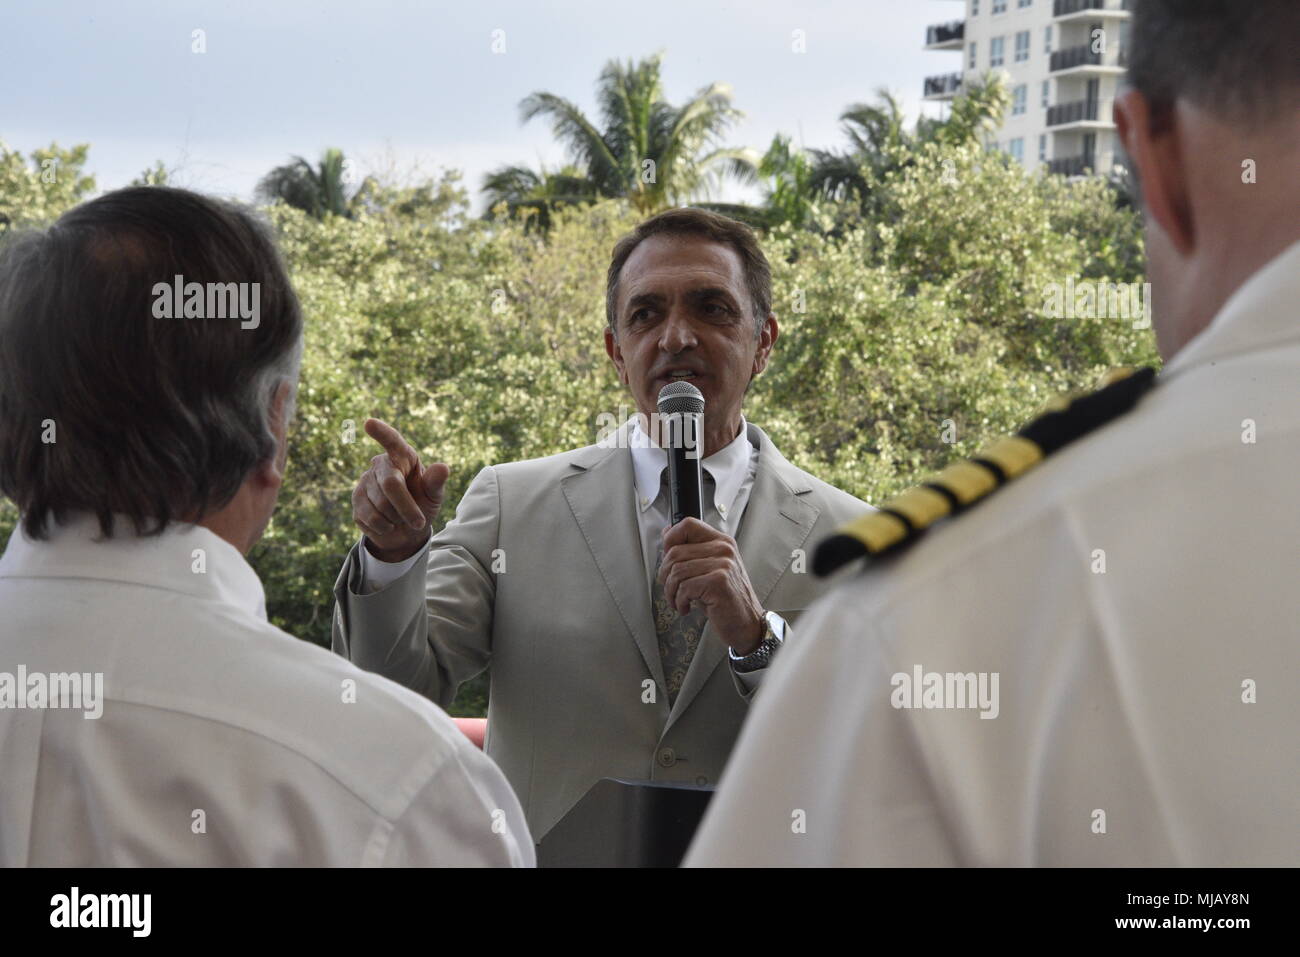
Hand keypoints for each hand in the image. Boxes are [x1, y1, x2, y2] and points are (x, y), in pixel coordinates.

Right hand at [351, 418, 449, 562]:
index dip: (381, 432)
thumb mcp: (434, 495)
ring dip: (397, 519)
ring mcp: (365, 481)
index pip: (392, 441)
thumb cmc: (422, 504)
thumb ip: (436, 482)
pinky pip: (371, 517)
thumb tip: (443, 468)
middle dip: (407, 507)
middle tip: (419, 522)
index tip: (370, 423)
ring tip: (400, 518)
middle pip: (390, 485)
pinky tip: (388, 524)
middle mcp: (380, 464)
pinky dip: (385, 527)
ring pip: (380, 505)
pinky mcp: (356, 500)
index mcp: (402, 456)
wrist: (406, 530)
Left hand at [658, 517, 764, 654]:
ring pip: (676, 571)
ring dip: (671, 591)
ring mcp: (723, 564)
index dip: (670, 539)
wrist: (747, 624)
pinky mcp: (719, 582)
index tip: (667, 557)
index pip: (688, 524)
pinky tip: (686, 607)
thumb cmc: (726, 599)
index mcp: (721, 542)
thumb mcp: (709, 570)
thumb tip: (667, 533)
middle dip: (665, 575)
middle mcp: (724, 549)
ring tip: (678, 601)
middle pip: (675, 551)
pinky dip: (679, 601)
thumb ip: (691, 552)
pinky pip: (684, 588)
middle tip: (671, 588)